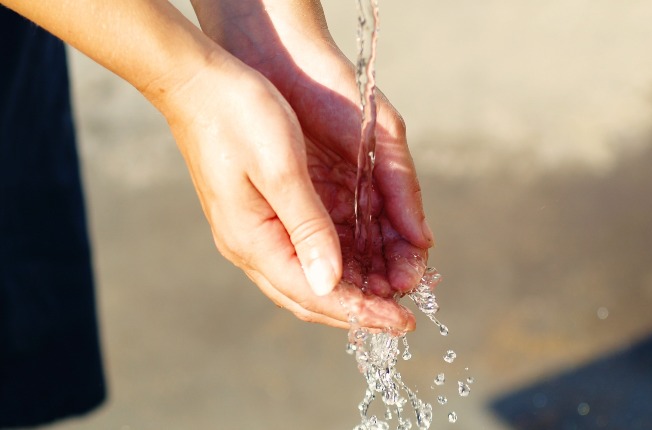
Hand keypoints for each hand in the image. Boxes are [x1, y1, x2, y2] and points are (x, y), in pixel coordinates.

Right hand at [161, 53, 423, 330]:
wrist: (197, 82)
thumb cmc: (238, 116)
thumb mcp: (281, 170)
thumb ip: (308, 228)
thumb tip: (330, 283)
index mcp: (253, 240)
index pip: (314, 294)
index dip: (361, 312)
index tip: (402, 323)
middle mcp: (250, 245)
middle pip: (310, 296)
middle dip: (358, 310)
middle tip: (402, 318)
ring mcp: (252, 231)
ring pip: (306, 278)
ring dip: (350, 290)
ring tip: (390, 293)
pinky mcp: (259, 214)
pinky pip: (301, 254)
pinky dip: (336, 264)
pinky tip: (362, 262)